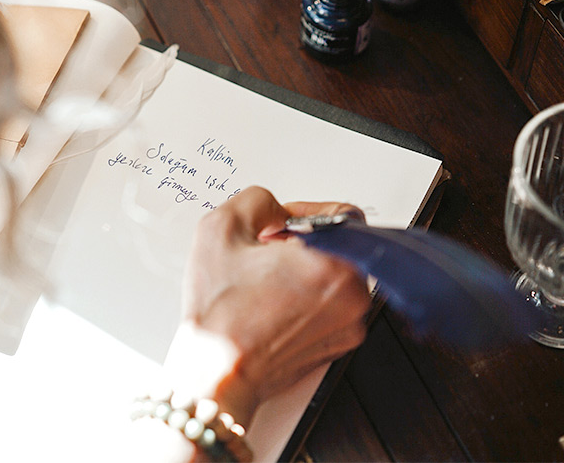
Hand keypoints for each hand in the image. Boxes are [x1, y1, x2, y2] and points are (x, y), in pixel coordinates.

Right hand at [163, 186, 370, 428]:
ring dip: (306, 270)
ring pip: (336, 276)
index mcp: (333, 263)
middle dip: (302, 243)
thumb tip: (277, 208)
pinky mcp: (341, 345)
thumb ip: (258, 200)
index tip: (282, 224)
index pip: (343, 214)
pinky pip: (333, 305)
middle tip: (266, 255)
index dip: (306, 212)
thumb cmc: (219, 312)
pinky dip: (309, 298)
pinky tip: (275, 304)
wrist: (218, 373)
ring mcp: (350, 324)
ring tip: (267, 282)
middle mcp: (353, 296)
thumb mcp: (221, 228)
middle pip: (338, 246)